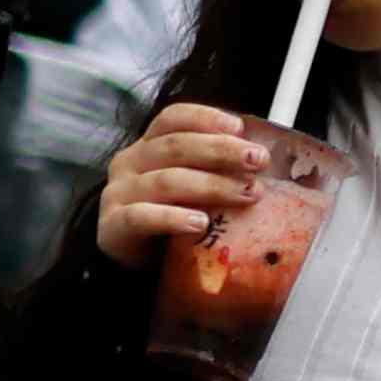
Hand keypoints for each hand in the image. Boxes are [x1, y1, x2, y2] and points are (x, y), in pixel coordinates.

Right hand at [92, 102, 275, 266]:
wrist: (136, 262)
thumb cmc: (172, 218)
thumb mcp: (193, 188)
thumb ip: (217, 171)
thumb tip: (266, 164)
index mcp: (150, 146)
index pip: (173, 119)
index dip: (205, 118)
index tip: (240, 127)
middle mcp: (131, 162)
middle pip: (175, 146)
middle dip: (221, 151)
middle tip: (258, 161)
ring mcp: (119, 193)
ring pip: (166, 181)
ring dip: (211, 185)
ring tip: (246, 194)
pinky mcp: (113, 226)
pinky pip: (141, 217)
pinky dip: (172, 218)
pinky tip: (199, 223)